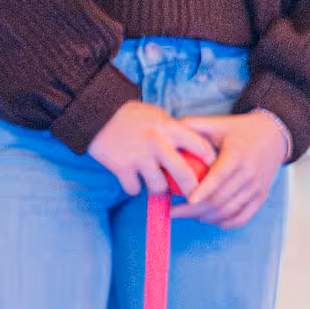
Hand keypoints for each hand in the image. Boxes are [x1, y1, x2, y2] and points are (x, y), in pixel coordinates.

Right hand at [84, 99, 218, 198]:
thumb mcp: (158, 116)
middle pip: (184, 175)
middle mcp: (157, 142)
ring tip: (155, 182)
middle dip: (192, 189)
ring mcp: (138, 156)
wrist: (97, 113)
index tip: (211, 172)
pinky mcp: (120, 167)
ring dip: (158, 188)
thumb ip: (175, 132)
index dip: (210, 162)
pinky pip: (135, 189)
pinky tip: (133, 180)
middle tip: (193, 195)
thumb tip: (196, 152)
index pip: (200, 147)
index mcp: (169, 127)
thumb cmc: (132, 116)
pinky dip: (134, 188)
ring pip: (159, 187)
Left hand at [182, 109, 291, 226]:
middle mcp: (249, 174)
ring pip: (229, 211)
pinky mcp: (261, 197)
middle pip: (220, 199)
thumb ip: (193, 125)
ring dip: (206, 217)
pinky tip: (209, 219)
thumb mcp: (219, 123)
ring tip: (187, 215)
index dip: (203, 191)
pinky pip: (242, 217)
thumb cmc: (241, 130)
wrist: (274, 136)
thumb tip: (167, 129)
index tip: (187, 200)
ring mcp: (257, 188)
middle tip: (174, 211)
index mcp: (237, 155)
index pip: (219, 177)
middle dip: (194, 209)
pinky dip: (224, 222)